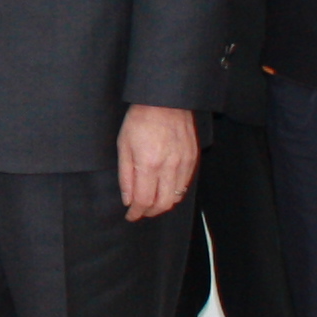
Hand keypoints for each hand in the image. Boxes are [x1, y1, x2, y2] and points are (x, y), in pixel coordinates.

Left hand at [118, 103, 200, 222]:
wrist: (165, 100)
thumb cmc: (140, 120)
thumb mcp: (124, 146)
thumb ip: (126, 176)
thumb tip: (128, 200)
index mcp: (149, 164)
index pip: (143, 200)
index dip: (136, 212)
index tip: (130, 216)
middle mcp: (169, 167)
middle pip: (163, 204)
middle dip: (150, 212)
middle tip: (140, 212)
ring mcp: (184, 163)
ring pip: (176, 197)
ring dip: (163, 205)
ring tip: (151, 203)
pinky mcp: (193, 158)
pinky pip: (185, 184)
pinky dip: (174, 193)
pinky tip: (165, 190)